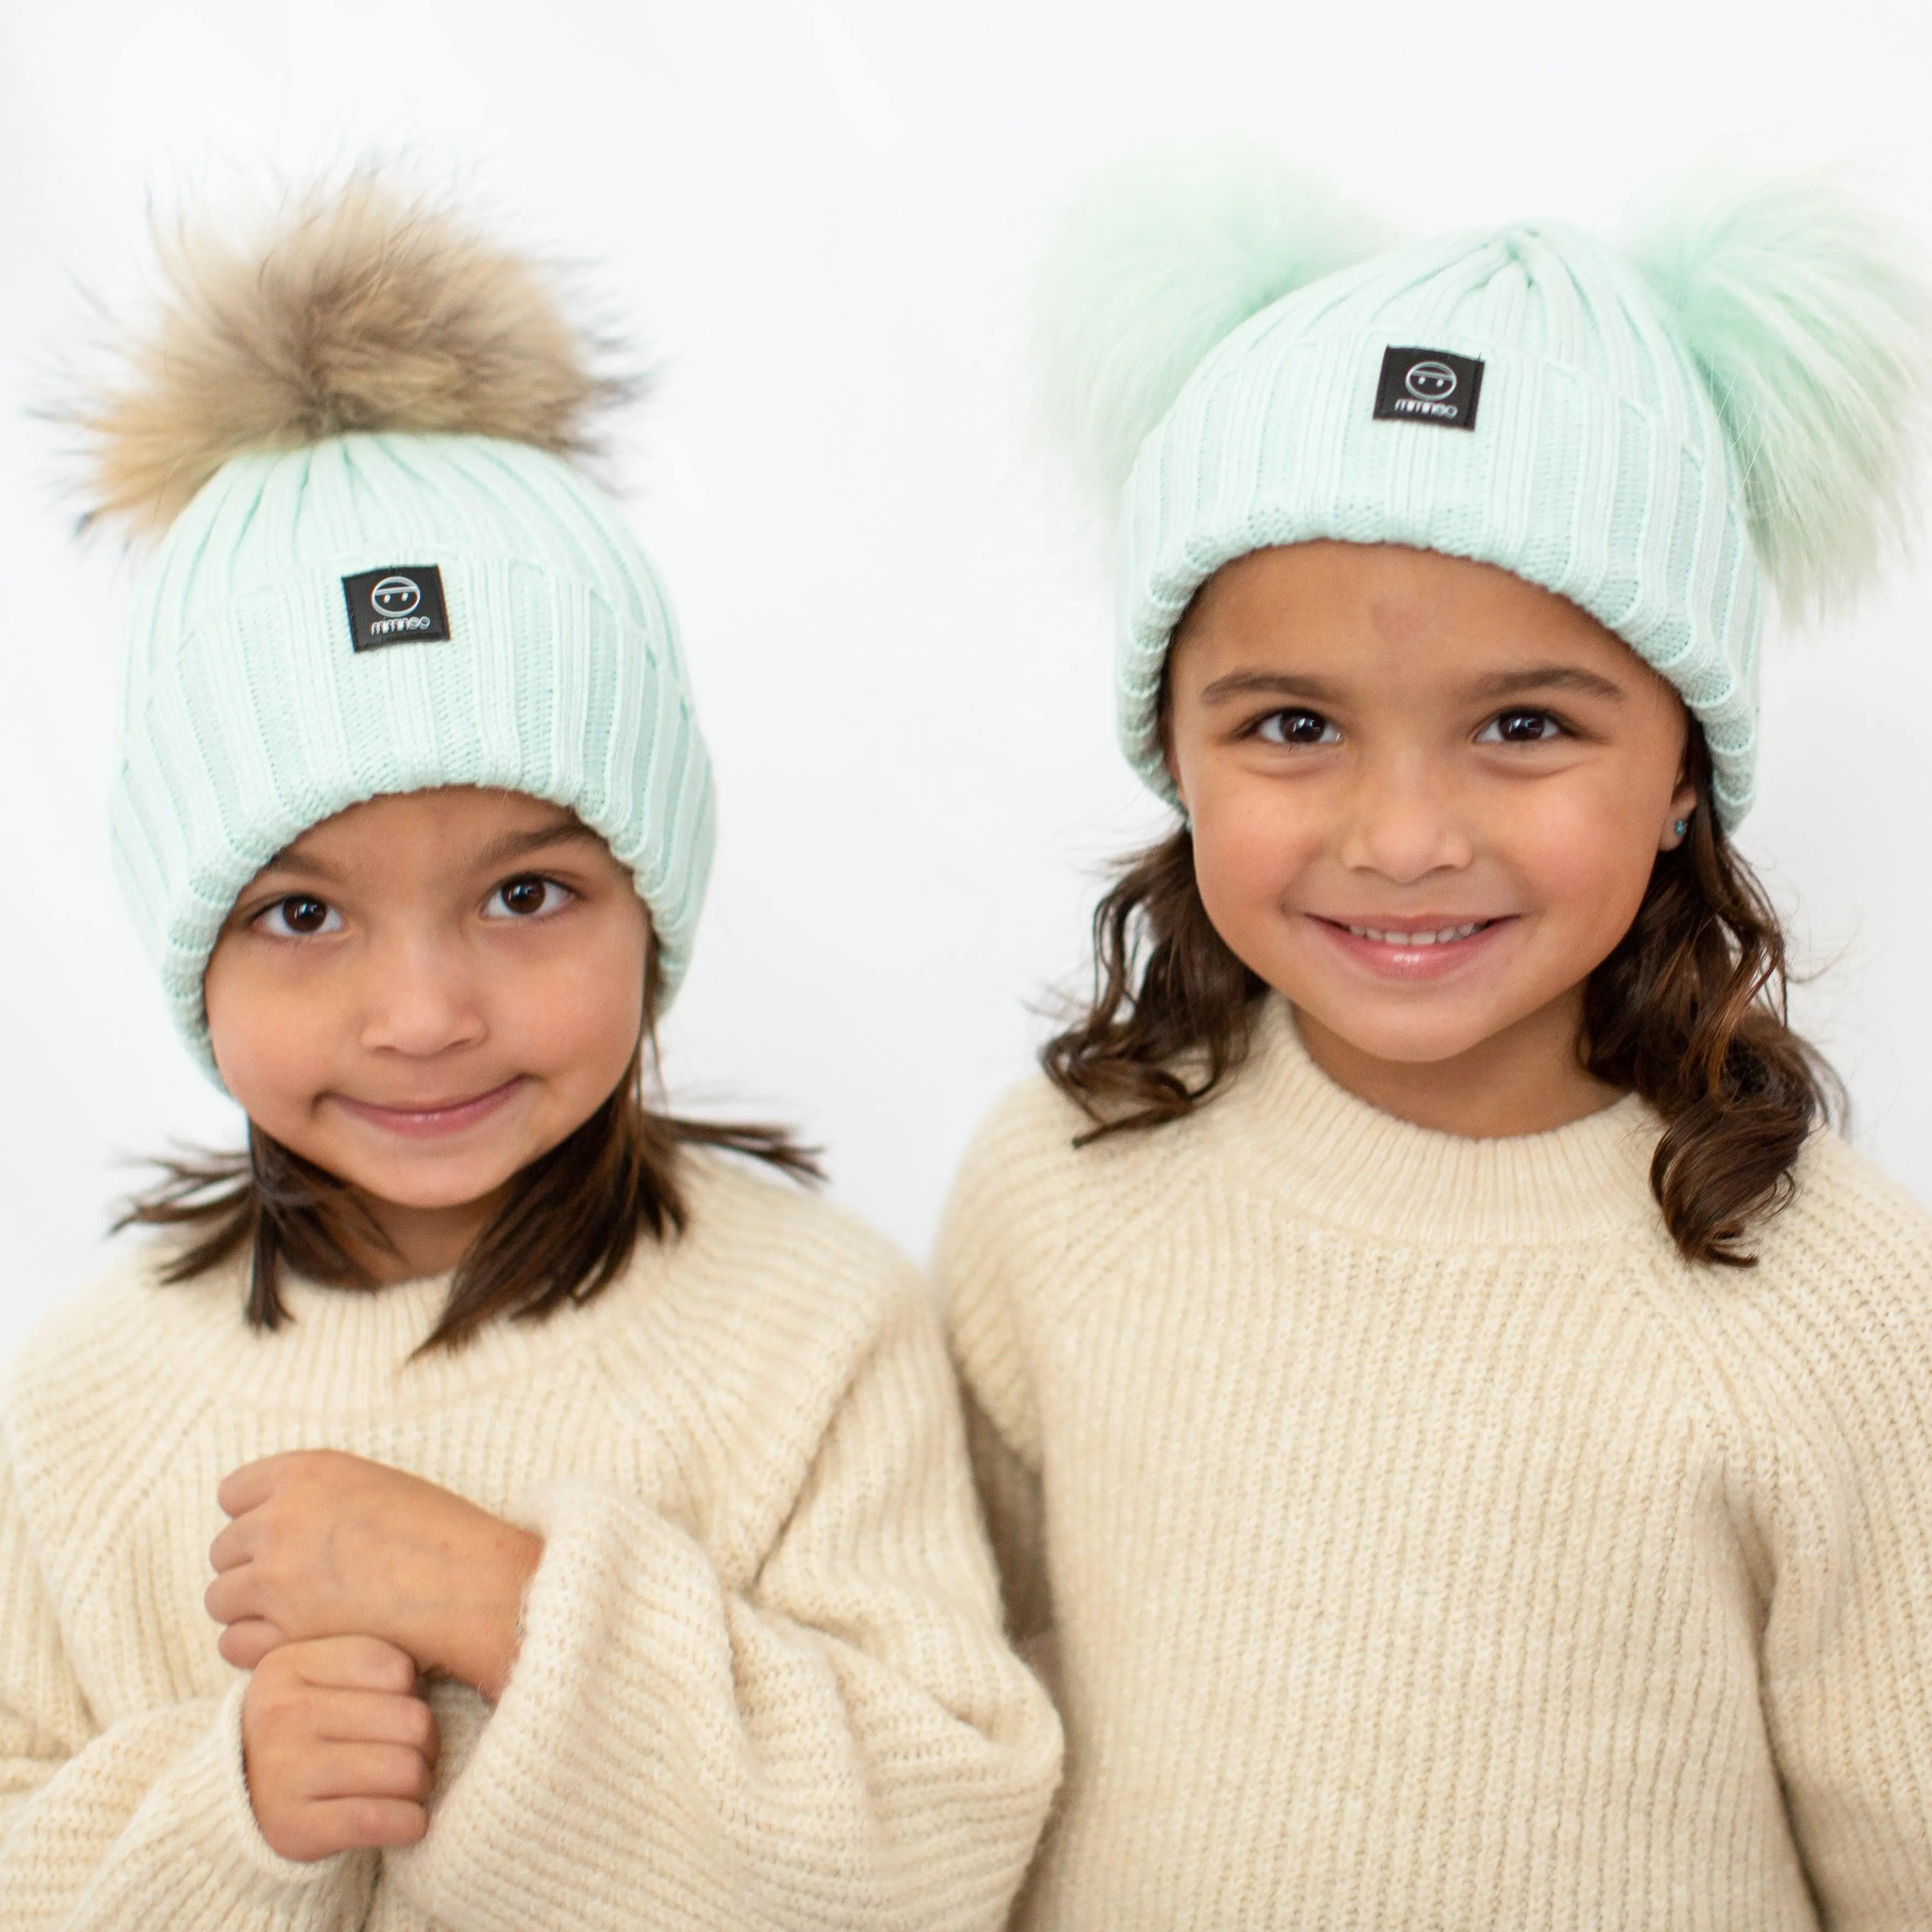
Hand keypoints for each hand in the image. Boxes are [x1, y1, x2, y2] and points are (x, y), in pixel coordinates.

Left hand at [208, 1451, 542, 1698]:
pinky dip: (255, 1647)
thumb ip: (313, 1494)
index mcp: (305, 1473)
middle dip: (251, 1565)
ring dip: (249, 1607)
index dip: (255, 1515)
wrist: (473, 1584)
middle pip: (223, 1548)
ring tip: (292, 1614)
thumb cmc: (438, 1531)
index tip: (279, 1535)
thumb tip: (269, 1518)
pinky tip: (291, 1641)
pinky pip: (233, 1644)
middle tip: (293, 1581)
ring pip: (220, 1597)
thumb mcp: (372, 1483)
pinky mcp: (285, 1635)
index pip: (233, 1493)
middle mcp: (280, 1520)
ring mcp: (277, 1580)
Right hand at [242, 1635, 438, 1862]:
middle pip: (411, 1720)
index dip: (414, 1689)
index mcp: (289, 1665)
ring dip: (422, 1783)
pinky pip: (380, 1821)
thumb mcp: (318, 1672)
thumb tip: (435, 1664)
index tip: (401, 1703)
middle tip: (416, 1751)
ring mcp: (283, 1774)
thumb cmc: (303, 1723)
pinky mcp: (293, 1828)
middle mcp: (281, 1715)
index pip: (396, 1668)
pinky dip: (410, 1822)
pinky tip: (410, 1820)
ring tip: (410, 1783)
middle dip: (428, 1741)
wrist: (240, 1794)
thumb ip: (366, 1655)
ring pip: (404, 1771)